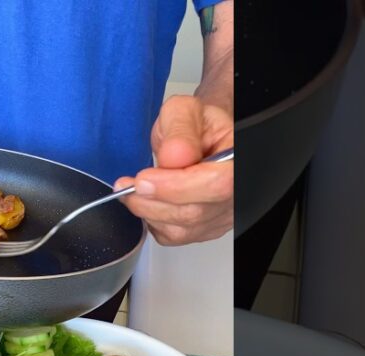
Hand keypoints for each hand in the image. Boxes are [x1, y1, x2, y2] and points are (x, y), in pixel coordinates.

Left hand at [116, 96, 233, 245]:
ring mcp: (221, 216)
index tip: (143, 180)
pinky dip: (152, 221)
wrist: (200, 139)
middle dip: (152, 200)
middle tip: (126, 184)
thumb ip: (179, 129)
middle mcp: (235, 194)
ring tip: (131, 188)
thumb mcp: (185, 111)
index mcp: (237, 160)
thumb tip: (173, 157)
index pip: (216, 184)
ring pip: (181, 229)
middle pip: (194, 213)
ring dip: (147, 210)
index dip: (177, 187)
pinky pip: (172, 236)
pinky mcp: (203, 230)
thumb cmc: (198, 126)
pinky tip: (147, 201)